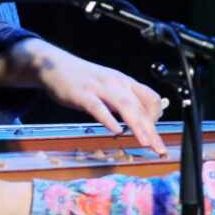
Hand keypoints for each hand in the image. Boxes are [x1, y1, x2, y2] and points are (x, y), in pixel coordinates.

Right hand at [32, 45, 167, 153]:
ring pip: (124, 105)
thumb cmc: (84, 80)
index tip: (154, 134)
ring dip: (137, 125)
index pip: (151, 98)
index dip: (156, 117)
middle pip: (140, 107)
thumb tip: (142, 120)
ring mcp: (99, 87)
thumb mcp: (110, 88)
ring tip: (144, 142)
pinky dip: (108, 118)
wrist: (55, 65)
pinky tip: (115, 131)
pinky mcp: (81, 93)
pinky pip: (97, 106)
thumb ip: (124, 102)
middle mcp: (116, 83)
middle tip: (158, 148)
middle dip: (152, 130)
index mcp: (125, 83)